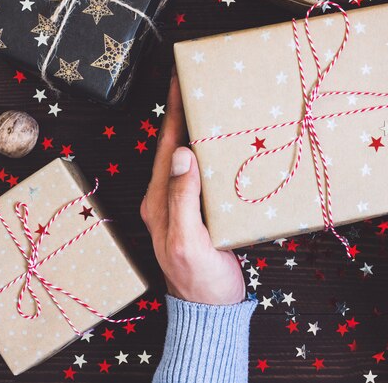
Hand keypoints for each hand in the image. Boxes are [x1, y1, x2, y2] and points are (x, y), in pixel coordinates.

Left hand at [140, 71, 245, 304]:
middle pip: (175, 147)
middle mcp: (167, 198)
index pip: (165, 146)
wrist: (211, 307)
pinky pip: (206, 176)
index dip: (172, 112)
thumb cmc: (198, 278)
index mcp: (158, 200)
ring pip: (191, 159)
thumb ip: (182, 198)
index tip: (179, 80)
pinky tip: (229, 148)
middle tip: (202, 86)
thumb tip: (182, 153)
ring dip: (200, 133)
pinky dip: (215, 156)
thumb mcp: (188, 240)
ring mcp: (184, 205)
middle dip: (186, 114)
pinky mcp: (201, 213)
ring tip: (217, 108)